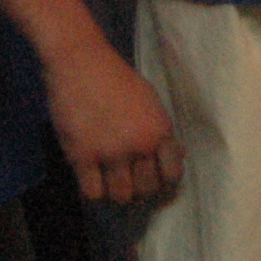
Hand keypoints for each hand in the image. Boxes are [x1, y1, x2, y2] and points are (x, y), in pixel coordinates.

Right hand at [47, 39, 182, 203]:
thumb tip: (179, 155)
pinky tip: (93, 180)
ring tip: (113, 184)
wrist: (81, 63)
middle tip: (132, 185)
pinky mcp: (81, 155)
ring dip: (119, 195)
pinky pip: (93, 192)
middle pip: (147, 190)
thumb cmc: (117, 79)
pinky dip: (95, 191)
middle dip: (142, 192)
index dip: (165, 182)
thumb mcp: (150, 100)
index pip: (173, 174)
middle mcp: (139, 145)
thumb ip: (162, 131)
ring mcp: (110, 152)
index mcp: (160, 130)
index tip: (156, 181)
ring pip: (121, 196)